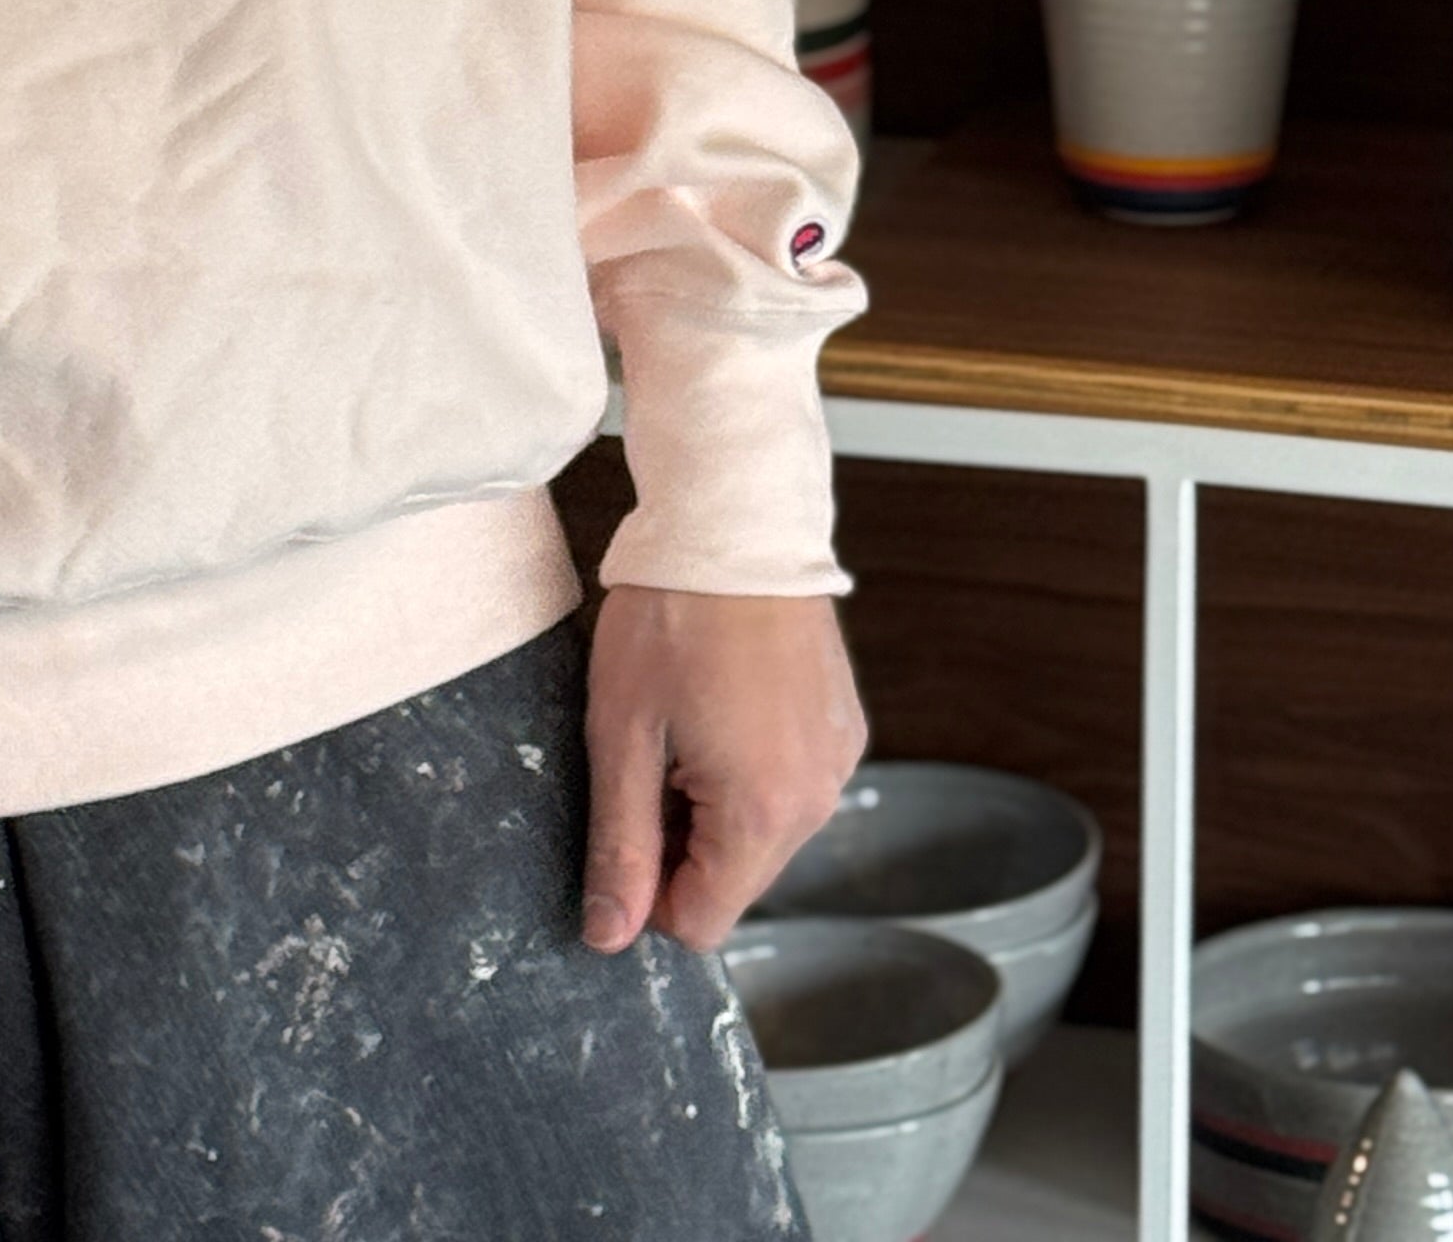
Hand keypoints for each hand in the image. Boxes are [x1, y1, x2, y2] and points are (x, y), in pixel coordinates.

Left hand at [581, 585, 866, 956]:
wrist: (736, 519)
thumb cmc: (672, 615)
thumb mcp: (622, 734)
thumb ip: (619, 845)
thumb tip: (609, 934)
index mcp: (762, 812)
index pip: (702, 922)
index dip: (648, 890)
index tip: (626, 821)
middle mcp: (818, 797)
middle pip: (735, 878)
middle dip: (682, 840)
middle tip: (650, 755)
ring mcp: (838, 759)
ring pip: (763, 833)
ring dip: (716, 803)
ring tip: (688, 720)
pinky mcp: (843, 726)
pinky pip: (791, 785)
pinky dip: (753, 767)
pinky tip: (725, 704)